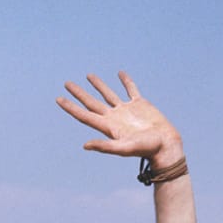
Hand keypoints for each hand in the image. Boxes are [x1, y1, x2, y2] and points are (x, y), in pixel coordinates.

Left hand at [57, 71, 182, 163]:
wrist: (164, 145)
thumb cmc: (144, 149)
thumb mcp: (123, 149)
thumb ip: (104, 146)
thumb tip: (84, 145)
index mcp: (107, 126)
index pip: (84, 114)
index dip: (70, 107)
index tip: (58, 98)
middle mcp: (113, 117)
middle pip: (91, 102)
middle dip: (79, 93)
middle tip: (66, 83)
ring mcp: (126, 110)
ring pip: (108, 94)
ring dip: (98, 85)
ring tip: (88, 75)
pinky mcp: (140, 104)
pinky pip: (131, 89)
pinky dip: (126, 81)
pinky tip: (120, 74)